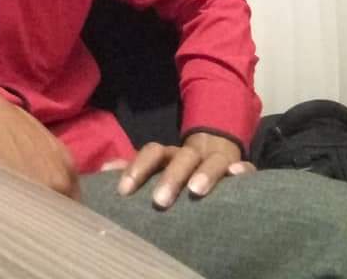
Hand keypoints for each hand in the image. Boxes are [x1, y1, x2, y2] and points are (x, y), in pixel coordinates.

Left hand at [109, 132, 254, 208]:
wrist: (215, 146)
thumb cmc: (178, 165)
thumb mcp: (157, 165)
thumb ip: (133, 168)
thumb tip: (102, 172)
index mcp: (168, 153)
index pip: (151, 153)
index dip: (137, 168)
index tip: (124, 191)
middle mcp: (190, 153)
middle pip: (180, 158)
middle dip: (170, 178)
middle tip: (160, 201)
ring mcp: (215, 158)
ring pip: (210, 162)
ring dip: (204, 174)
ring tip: (196, 191)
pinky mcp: (237, 165)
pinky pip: (244, 165)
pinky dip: (242, 169)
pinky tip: (238, 175)